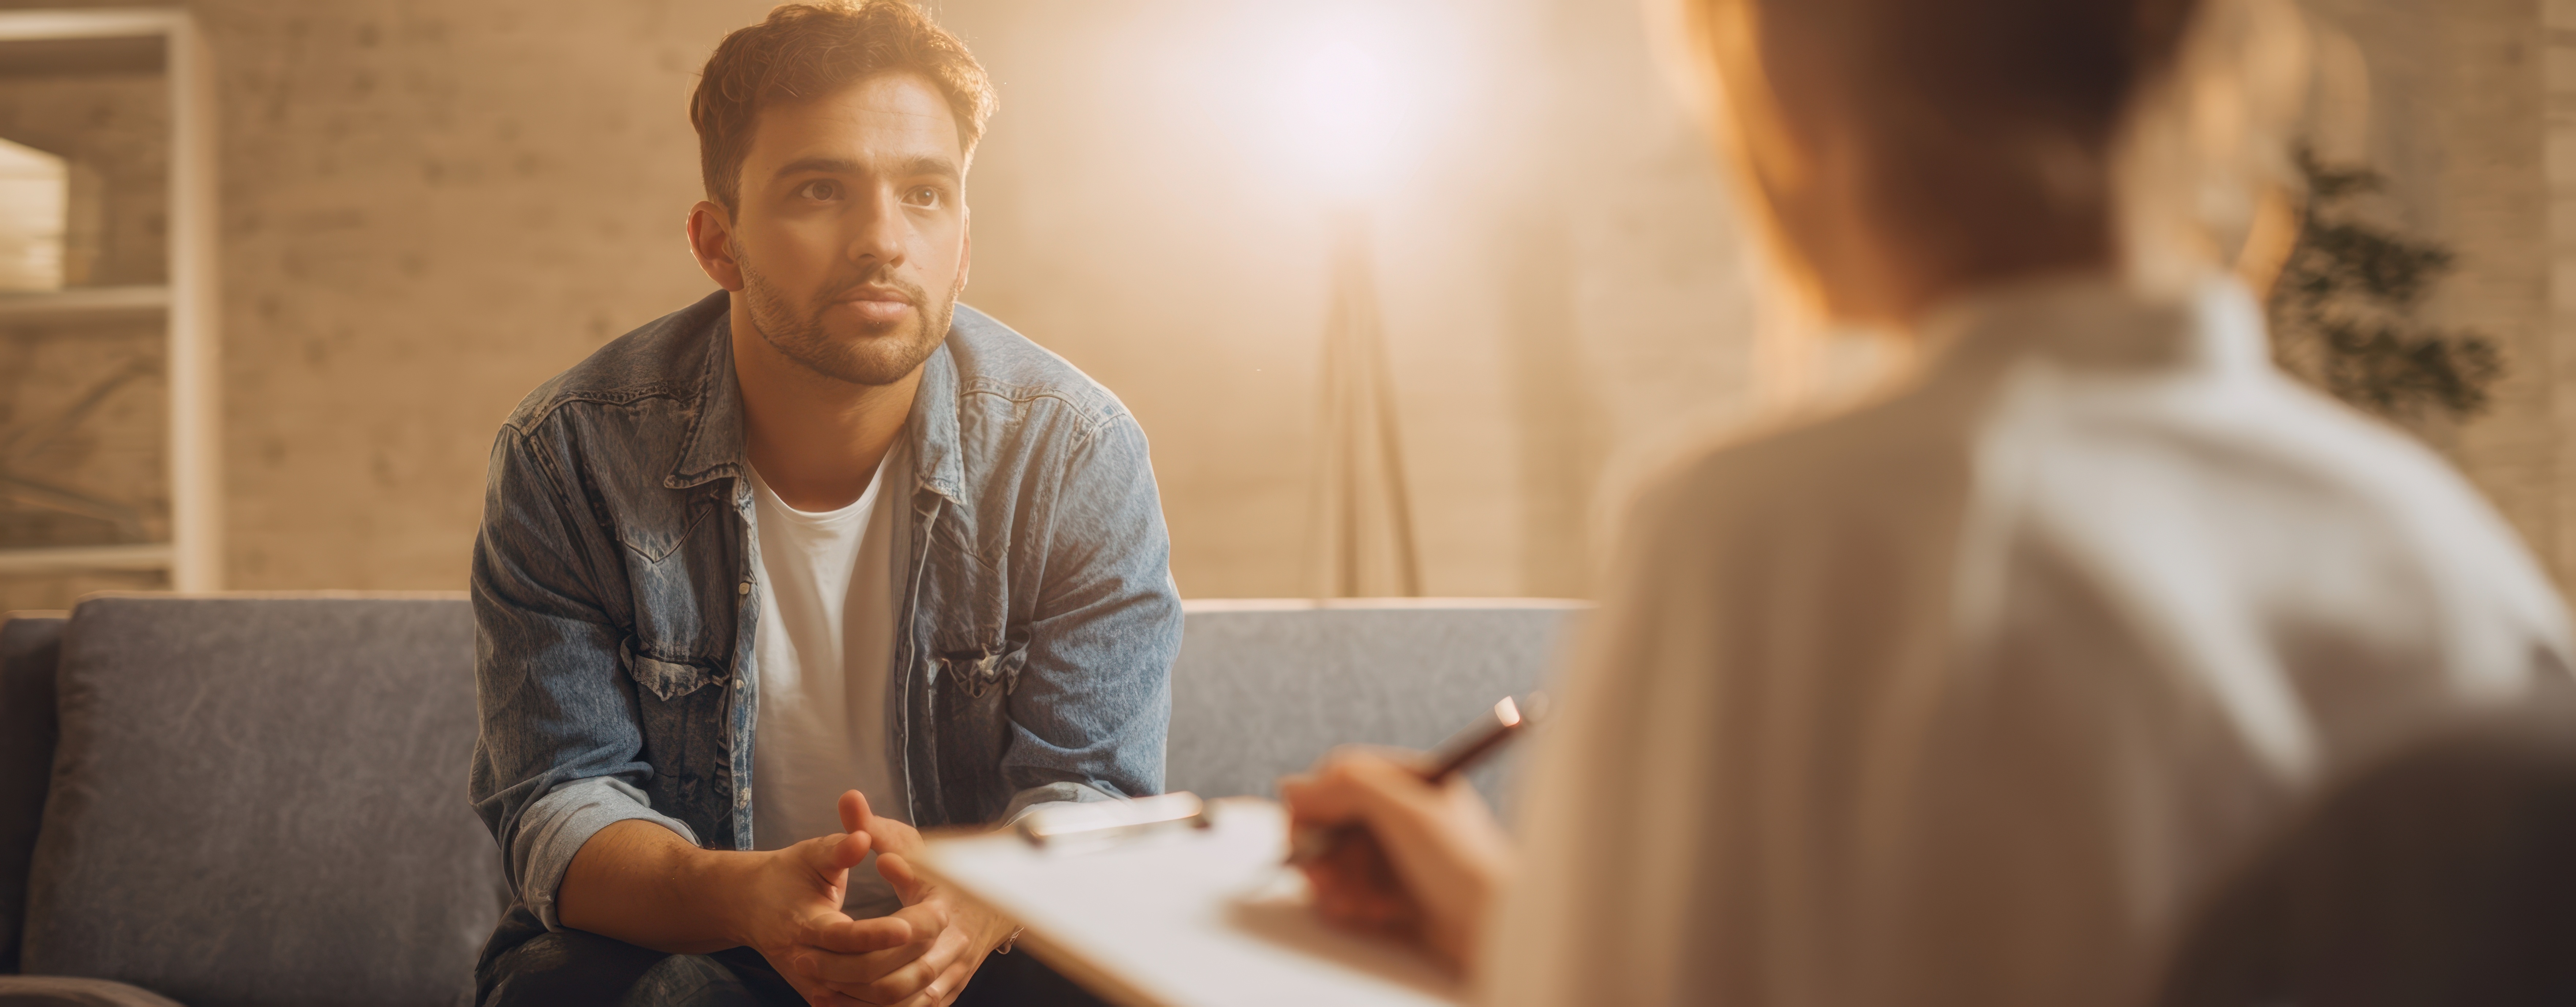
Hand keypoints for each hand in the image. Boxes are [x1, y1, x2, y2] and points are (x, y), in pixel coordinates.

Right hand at [728, 825, 937, 1006]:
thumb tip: (862, 837)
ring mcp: (815, 986)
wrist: (751, 908)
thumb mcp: (809, 855)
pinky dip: (896, 998)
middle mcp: (806, 962)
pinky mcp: (824, 997)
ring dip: (909, 978)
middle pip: (862, 973)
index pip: (844, 937)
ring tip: (944, 950)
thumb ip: (837, 849)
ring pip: (868, 998)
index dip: (877, 934)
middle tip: (942, 925)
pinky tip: (926, 978)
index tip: (911, 924)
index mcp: (803, 925)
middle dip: (906, 954)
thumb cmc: (786, 875)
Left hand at [788, 790, 1016, 1006]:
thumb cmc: (946, 871)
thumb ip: (875, 827)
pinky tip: (842, 1003)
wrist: (997, 899)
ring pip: (903, 1001)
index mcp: (944, 908)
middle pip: (900, 976)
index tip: (826, 935)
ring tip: (819, 988)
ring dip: (859, 1001)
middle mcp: (952, 947)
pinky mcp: (946, 993)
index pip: (908, 931)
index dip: (868, 938)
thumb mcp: (912, 844)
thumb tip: (849, 802)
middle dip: (850, 975)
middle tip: (806, 963)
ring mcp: (951, 975)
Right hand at [1278, 748, 1513, 974]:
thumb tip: (1291, 788)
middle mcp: (1399, 816)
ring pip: (1336, 861)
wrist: (1498, 927)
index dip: (1315, 802)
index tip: (1303, 832)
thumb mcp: (1406, 810)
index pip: (1340, 776)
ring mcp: (1395, 856)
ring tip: (1357, 901)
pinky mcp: (1393, 894)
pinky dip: (1352, 905)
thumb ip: (1348, 787)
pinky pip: (1349, 894)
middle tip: (1321, 877)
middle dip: (1322, 852)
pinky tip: (1374, 914)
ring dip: (1337, 883)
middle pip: (1331, 821)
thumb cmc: (1462, 862)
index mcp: (1407, 783)